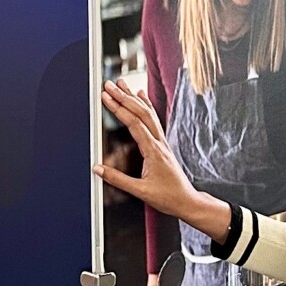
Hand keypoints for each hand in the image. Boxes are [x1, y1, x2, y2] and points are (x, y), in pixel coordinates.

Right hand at [97, 80, 228, 241]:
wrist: (187, 201)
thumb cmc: (168, 197)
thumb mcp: (140, 191)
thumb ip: (118, 180)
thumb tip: (98, 169)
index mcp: (153, 151)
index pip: (134, 123)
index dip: (119, 108)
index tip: (106, 96)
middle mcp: (159, 142)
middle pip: (140, 113)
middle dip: (123, 97)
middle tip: (109, 84)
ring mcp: (162, 142)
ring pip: (147, 114)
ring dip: (133, 97)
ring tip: (121, 83)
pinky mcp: (162, 144)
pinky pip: (153, 120)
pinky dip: (146, 105)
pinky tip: (141, 96)